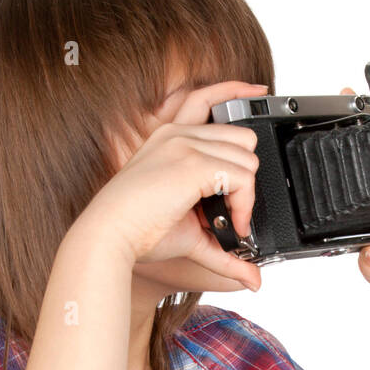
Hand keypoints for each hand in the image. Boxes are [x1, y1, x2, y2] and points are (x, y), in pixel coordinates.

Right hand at [77, 80, 265, 289]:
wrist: (109, 238)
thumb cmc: (139, 233)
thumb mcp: (191, 233)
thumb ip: (223, 249)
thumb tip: (254, 281)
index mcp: (170, 138)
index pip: (206, 97)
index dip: (235, 90)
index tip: (259, 89)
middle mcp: (177, 135)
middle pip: (241, 136)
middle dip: (245, 177)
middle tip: (231, 213)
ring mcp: (184, 145)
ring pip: (247, 158)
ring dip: (246, 196)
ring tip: (229, 222)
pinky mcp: (192, 162)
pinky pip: (242, 177)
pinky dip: (244, 205)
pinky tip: (231, 224)